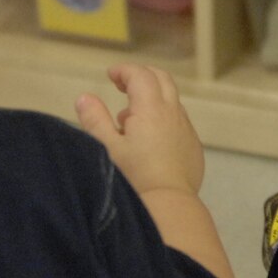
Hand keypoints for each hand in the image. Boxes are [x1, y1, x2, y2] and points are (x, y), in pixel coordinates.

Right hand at [75, 64, 206, 198]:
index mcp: (151, 109)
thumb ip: (95, 120)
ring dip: (151, 100)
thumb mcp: (107, 149)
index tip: (110, 75)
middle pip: (161, 79)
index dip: (125, 71)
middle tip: (122, 85)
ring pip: (171, 101)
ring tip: (128, 121)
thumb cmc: (134, 178)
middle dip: (141, 76)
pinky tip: (147, 141)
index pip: (140, 76)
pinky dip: (162, 119)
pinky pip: (178, 122)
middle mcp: (173, 114)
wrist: (170, 206)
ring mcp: (186, 130)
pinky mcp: (192, 146)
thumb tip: (85, 97)